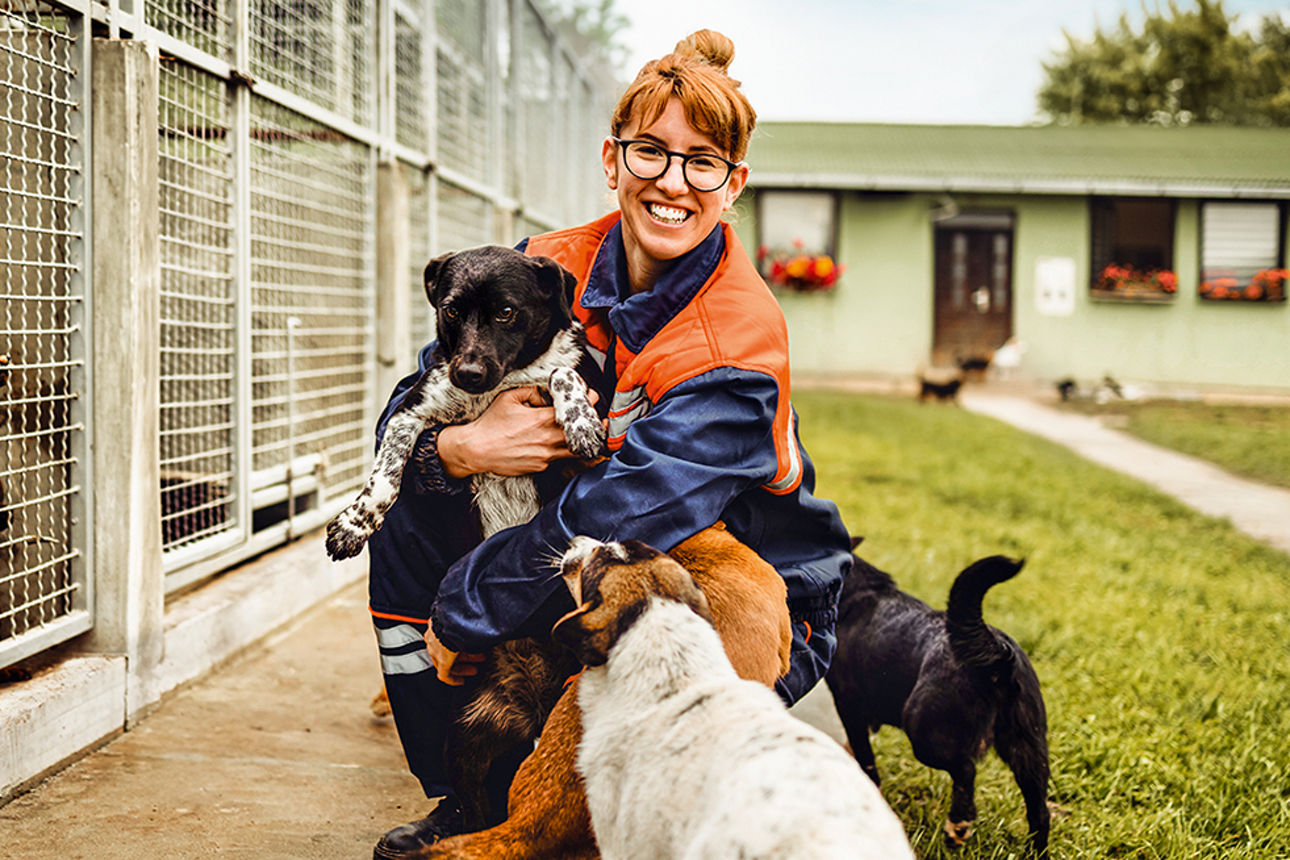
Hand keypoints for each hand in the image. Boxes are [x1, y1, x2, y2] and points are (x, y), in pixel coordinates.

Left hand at [424, 626, 485, 685]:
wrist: (452, 621)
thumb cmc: (460, 615)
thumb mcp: (467, 620)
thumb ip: (474, 624)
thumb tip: (489, 623)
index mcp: (440, 625)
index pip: (449, 637)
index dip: (462, 643)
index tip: (470, 646)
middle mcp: (435, 638)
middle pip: (449, 651)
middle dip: (466, 655)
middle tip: (479, 658)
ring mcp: (436, 651)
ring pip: (447, 662)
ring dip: (462, 666)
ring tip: (475, 670)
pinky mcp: (440, 662)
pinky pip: (445, 674)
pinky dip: (453, 679)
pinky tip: (461, 681)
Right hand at [438, 386, 598, 477]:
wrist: (477, 450)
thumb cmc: (491, 424)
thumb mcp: (509, 398)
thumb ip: (532, 391)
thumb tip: (547, 394)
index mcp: (542, 420)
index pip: (574, 411)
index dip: (587, 402)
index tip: (591, 396)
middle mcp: (548, 439)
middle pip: (581, 433)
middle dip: (591, 422)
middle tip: (593, 415)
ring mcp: (545, 456)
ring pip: (573, 450)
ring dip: (580, 441)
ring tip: (584, 432)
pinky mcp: (540, 467)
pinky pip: (557, 459)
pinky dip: (560, 451)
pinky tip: (557, 444)